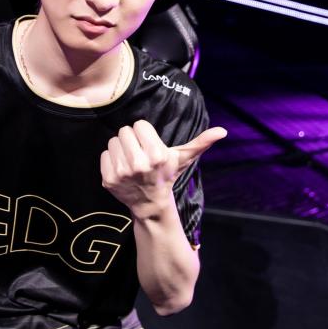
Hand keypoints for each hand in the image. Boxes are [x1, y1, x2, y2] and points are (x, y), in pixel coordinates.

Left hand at [100, 119, 225, 219]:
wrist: (150, 204)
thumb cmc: (167, 175)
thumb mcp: (184, 158)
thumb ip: (201, 142)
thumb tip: (223, 131)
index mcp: (156, 154)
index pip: (139, 124)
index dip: (146, 134)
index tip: (151, 146)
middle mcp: (138, 163)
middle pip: (124, 130)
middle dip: (133, 139)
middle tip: (140, 153)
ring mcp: (121, 172)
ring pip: (113, 141)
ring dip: (122, 148)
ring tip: (132, 160)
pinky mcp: (108, 179)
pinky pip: (104, 154)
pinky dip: (111, 160)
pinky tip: (123, 169)